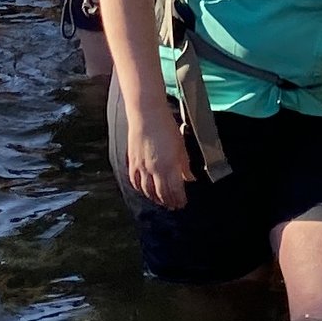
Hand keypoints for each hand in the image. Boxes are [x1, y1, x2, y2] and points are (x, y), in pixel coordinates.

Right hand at [123, 94, 192, 209]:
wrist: (146, 113)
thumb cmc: (166, 126)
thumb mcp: (181, 146)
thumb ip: (185, 165)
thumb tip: (189, 178)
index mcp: (170, 166)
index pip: (175, 191)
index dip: (179, 199)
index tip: (182, 203)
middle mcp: (155, 169)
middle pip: (161, 194)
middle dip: (168, 202)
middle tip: (173, 206)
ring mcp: (142, 167)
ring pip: (147, 191)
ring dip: (155, 198)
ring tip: (160, 201)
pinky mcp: (132, 162)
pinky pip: (135, 181)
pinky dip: (140, 189)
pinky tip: (144, 191)